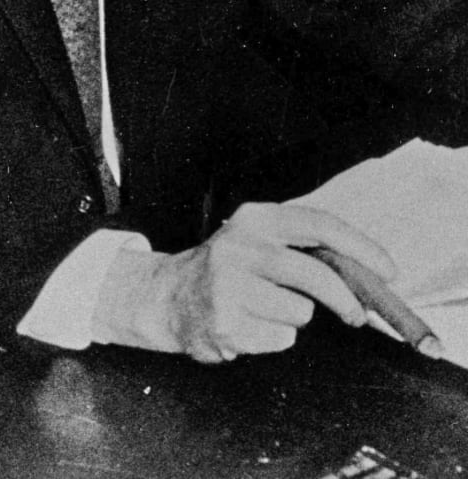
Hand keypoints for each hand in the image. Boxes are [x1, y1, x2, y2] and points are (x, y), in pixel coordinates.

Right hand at [95, 202, 395, 361]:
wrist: (169, 296)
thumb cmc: (231, 269)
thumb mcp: (260, 240)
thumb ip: (303, 246)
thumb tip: (364, 271)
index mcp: (256, 218)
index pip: (319, 224)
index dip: (360, 247)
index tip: (388, 269)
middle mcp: (240, 245)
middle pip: (314, 274)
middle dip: (345, 299)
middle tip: (357, 314)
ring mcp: (229, 284)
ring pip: (299, 312)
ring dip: (296, 318)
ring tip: (267, 309)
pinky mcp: (225, 322)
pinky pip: (280, 338)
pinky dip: (275, 338)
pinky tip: (250, 325)